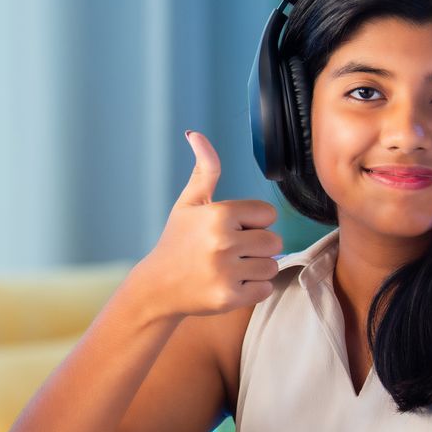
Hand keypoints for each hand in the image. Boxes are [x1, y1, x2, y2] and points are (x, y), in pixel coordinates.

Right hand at [126, 132, 283, 319]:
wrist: (156, 287)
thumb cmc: (177, 241)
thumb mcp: (188, 203)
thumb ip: (204, 169)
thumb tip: (195, 133)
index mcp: (218, 214)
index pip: (267, 214)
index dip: (252, 223)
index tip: (231, 230)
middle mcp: (222, 241)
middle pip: (274, 241)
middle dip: (257, 247)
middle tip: (231, 252)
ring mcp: (225, 271)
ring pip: (271, 266)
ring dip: (255, 269)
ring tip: (229, 268)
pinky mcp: (228, 297)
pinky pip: (264, 289)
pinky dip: (251, 289)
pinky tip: (229, 284)